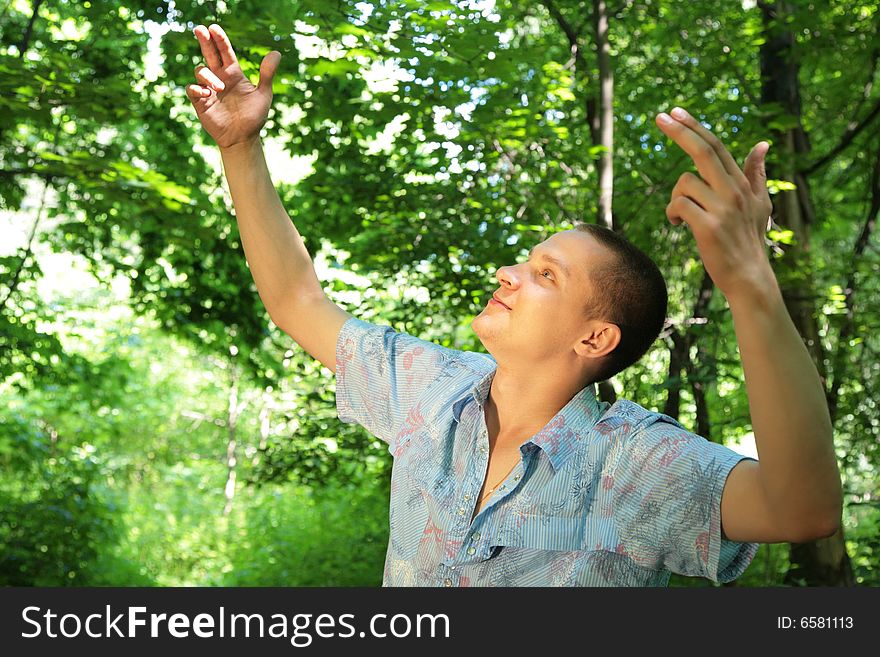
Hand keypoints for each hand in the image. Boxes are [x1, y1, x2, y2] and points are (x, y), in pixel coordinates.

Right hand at [186, 24, 280, 148]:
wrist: (243, 139)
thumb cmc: (254, 117)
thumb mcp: (263, 94)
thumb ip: (267, 74)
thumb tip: (276, 52)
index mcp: (233, 74)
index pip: (225, 52)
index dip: (219, 39)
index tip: (214, 28)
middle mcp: (219, 78)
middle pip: (209, 54)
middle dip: (204, 41)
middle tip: (200, 28)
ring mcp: (208, 89)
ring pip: (200, 70)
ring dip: (208, 75)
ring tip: (220, 87)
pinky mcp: (200, 102)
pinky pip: (192, 89)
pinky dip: (196, 88)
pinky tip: (206, 93)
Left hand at [655, 108, 774, 298]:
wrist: (749, 277)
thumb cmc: (748, 240)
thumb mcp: (758, 204)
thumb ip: (756, 174)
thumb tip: (762, 144)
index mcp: (741, 183)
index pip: (716, 147)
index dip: (695, 127)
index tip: (675, 112)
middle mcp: (734, 191)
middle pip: (702, 151)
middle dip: (679, 131)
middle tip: (659, 117)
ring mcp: (723, 208)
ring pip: (684, 183)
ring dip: (674, 198)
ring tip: (681, 216)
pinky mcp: (709, 226)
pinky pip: (678, 205)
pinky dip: (672, 213)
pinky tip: (677, 224)